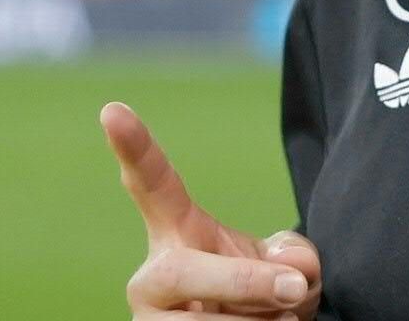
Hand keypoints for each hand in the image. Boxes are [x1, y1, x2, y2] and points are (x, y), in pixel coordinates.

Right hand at [101, 102, 321, 319]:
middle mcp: (152, 277)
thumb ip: (296, 257)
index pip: (153, 185)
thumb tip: (292, 270)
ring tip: (281, 319)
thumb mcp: (294, 267)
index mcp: (178, 233)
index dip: (134, 149)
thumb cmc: (270, 297)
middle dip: (241, 282)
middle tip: (294, 290)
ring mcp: (148, 320)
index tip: (112, 109)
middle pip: (180, 271)